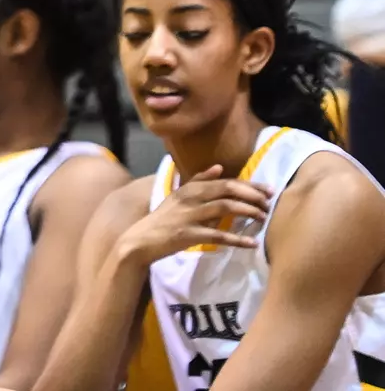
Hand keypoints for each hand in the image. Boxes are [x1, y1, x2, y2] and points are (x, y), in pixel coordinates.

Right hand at [115, 164, 271, 267]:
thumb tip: (219, 167)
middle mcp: (190, 198)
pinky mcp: (189, 235)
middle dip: (251, 195)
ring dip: (247, 212)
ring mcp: (189, 216)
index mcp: (189, 189)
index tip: (268, 190)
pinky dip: (237, 240)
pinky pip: (218, 236)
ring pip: (224, 208)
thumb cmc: (164, 218)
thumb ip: (198, 181)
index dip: (248, 184)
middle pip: (226, 190)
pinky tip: (252, 244)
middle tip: (269, 202)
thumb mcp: (178, 196)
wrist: (141, 240)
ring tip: (264, 218)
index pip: (224, 181)